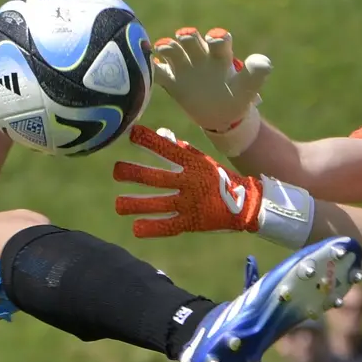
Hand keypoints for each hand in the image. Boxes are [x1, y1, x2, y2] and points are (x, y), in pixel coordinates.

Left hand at [112, 126, 264, 237]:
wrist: (245, 204)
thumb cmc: (217, 178)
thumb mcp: (202, 160)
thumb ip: (180, 149)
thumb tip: (161, 134)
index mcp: (193, 164)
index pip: (168, 150)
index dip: (150, 141)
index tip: (131, 134)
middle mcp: (190, 182)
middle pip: (157, 178)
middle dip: (135, 174)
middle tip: (117, 171)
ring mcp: (190, 203)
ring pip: (158, 204)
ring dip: (137, 204)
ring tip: (118, 204)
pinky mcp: (191, 222)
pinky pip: (169, 226)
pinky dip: (152, 228)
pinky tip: (136, 228)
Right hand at [152, 28, 271, 132]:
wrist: (222, 115)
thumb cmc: (238, 96)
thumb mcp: (249, 86)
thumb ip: (256, 73)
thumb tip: (264, 62)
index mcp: (220, 55)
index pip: (218, 40)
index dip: (216, 37)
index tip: (215, 40)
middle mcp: (200, 56)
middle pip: (191, 39)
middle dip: (188, 37)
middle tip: (184, 39)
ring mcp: (185, 68)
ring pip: (173, 51)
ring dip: (168, 47)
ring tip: (165, 49)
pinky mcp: (172, 82)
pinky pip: (159, 73)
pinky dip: (152, 70)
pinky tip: (148, 69)